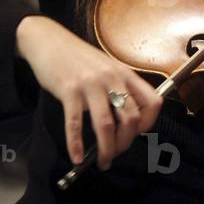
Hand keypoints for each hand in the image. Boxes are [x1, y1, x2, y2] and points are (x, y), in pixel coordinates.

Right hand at [15, 15, 162, 169]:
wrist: (50, 41)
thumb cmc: (79, 59)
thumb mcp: (107, 68)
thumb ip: (119, 88)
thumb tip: (126, 121)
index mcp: (126, 74)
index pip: (153, 102)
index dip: (149, 123)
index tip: (138, 135)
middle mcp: (113, 79)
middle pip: (131, 119)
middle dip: (125, 143)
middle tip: (115, 153)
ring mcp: (91, 84)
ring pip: (107, 125)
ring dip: (107, 149)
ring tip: (102, 162)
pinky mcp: (69, 91)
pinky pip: (75, 123)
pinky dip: (76, 144)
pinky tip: (77, 157)